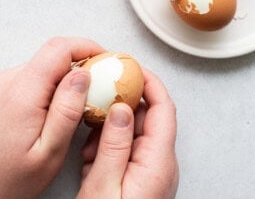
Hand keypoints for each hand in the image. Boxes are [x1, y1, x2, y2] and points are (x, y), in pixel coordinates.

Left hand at [0, 37, 103, 198]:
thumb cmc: (10, 179)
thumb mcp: (50, 152)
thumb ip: (68, 110)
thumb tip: (84, 75)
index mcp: (20, 94)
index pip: (58, 49)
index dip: (86, 47)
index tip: (103, 58)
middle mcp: (4, 81)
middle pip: (51, 56)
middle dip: (78, 66)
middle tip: (94, 88)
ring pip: (42, 66)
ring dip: (61, 78)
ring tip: (69, 105)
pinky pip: (30, 75)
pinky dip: (46, 84)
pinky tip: (49, 108)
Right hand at [78, 69, 178, 198]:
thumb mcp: (103, 186)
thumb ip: (114, 145)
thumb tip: (121, 108)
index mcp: (158, 161)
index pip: (163, 108)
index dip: (150, 83)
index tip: (132, 68)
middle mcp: (160, 161)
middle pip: (146, 116)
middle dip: (120, 106)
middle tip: (98, 99)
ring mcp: (151, 167)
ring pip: (133, 130)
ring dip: (110, 129)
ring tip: (90, 144)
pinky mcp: (141, 172)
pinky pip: (127, 145)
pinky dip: (109, 143)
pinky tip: (93, 157)